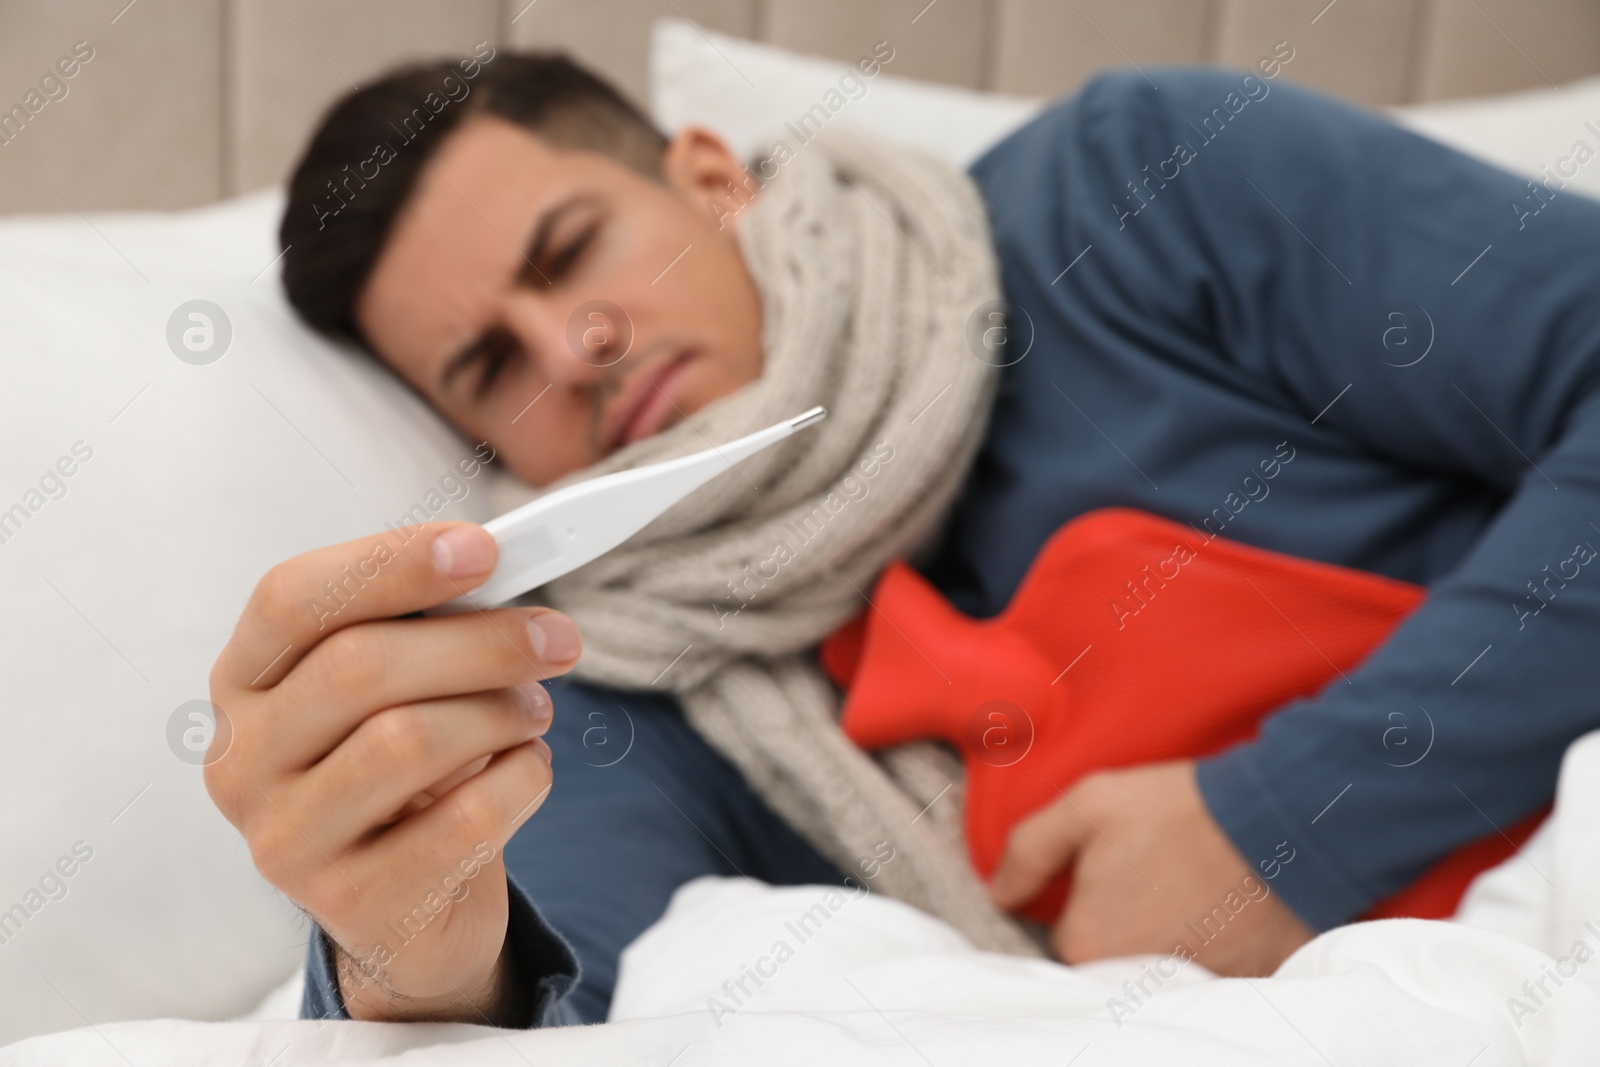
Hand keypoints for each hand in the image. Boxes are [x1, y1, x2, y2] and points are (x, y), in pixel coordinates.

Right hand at [204, 523, 581, 1022]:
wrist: (406, 903)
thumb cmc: (407, 760)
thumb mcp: (402, 682)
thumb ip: (429, 620)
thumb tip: (496, 562)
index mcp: (245, 680)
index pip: (292, 598)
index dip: (390, 563)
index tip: (484, 548)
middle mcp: (240, 760)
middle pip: (359, 666)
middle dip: (481, 642)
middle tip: (558, 638)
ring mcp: (284, 840)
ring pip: (407, 741)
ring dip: (500, 713)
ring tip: (536, 711)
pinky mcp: (350, 906)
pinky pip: (462, 822)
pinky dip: (521, 782)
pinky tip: (529, 771)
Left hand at [989, 761, 1312, 976]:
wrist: (1280, 821)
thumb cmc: (1179, 810)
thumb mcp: (1088, 805)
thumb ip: (1028, 849)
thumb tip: (1000, 892)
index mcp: (1087, 942)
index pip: (1066, 936)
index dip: (1085, 899)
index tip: (1113, 870)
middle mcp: (1130, 980)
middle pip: (1108, 960)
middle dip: (1122, 924)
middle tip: (1155, 877)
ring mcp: (1186, 989)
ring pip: (1154, 968)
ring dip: (1163, 937)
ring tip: (1188, 890)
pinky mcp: (1235, 986)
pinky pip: (1203, 976)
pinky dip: (1207, 947)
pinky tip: (1218, 910)